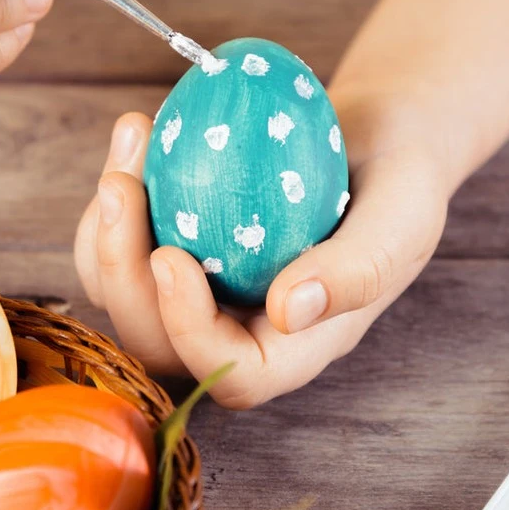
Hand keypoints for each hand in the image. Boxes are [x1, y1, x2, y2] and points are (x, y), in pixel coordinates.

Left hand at [74, 104, 449, 408]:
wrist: (380, 136)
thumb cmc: (401, 179)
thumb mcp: (403, 217)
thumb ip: (360, 269)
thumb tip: (288, 311)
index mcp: (299, 344)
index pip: (235, 373)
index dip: (189, 330)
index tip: (170, 254)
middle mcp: (242, 329)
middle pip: (157, 342)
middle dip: (120, 270)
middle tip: (121, 185)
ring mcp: (204, 292)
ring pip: (124, 294)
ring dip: (105, 226)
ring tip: (133, 138)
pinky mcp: (180, 248)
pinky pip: (120, 246)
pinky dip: (116, 197)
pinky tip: (137, 137)